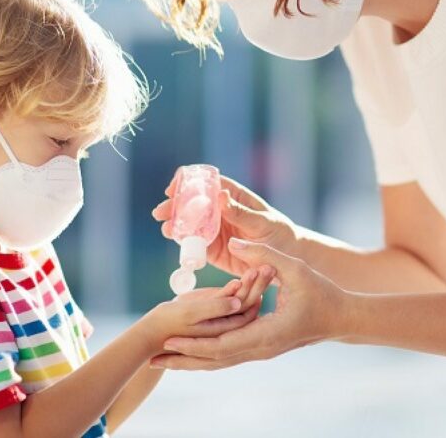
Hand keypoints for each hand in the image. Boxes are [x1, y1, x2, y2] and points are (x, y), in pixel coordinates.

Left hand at [150, 238, 346, 370]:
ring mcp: (261, 351)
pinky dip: (207, 356)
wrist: (342, 318)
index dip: (195, 344)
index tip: (170, 341)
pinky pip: (229, 355)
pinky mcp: (261, 347)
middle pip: (215, 361)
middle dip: (183, 361)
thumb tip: (235, 240)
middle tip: (153, 360)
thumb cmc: (323, 293)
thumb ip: (264, 254)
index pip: (224, 344)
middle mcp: (261, 348)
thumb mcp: (295, 268)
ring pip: (220, 362)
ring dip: (192, 363)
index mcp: (268, 334)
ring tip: (162, 362)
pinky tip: (189, 354)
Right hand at [153, 172, 299, 276]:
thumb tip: (221, 196)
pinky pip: (196, 245)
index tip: (173, 187)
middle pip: (193, 204)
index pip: (208, 184)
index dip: (188, 183)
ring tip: (166, 229)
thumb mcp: (263, 222)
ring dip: (176, 225)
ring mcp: (216, 231)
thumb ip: (241, 213)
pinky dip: (184, 243)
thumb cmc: (279, 235)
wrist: (285, 262)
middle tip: (160, 212)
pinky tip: (175, 242)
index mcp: (234, 197)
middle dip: (175, 206)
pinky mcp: (214, 250)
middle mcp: (221, 212)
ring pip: (190, 225)